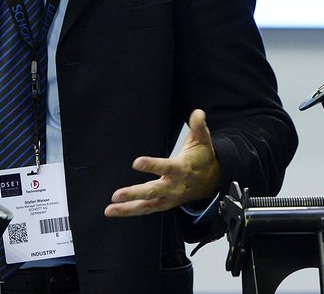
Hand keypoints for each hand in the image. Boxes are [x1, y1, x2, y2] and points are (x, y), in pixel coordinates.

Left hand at [105, 109, 221, 217]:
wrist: (212, 180)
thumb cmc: (203, 158)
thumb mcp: (203, 140)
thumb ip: (199, 126)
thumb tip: (197, 113)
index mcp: (183, 169)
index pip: (166, 167)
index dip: (152, 165)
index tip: (136, 162)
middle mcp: (174, 186)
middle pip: (153, 192)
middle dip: (134, 194)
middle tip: (117, 195)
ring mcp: (169, 198)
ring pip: (147, 206)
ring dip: (128, 208)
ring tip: (110, 209)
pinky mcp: (164, 204)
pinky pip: (146, 209)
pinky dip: (131, 211)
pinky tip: (116, 211)